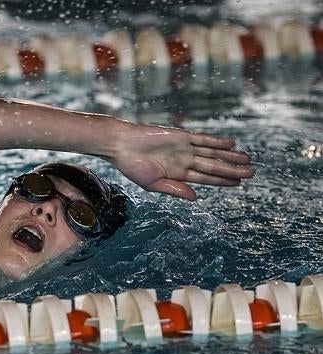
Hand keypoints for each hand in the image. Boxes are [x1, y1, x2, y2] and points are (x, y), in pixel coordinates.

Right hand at [112, 125, 254, 200]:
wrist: (122, 145)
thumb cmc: (132, 167)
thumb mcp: (153, 184)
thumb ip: (175, 190)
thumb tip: (196, 198)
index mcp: (177, 174)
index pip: (206, 178)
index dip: (222, 181)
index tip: (238, 184)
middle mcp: (184, 160)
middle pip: (213, 166)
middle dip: (232, 170)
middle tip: (252, 173)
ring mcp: (183, 148)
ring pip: (212, 153)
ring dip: (229, 157)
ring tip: (247, 159)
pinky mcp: (180, 136)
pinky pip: (202, 139)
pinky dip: (217, 142)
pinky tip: (231, 145)